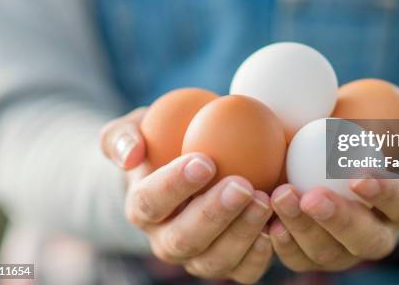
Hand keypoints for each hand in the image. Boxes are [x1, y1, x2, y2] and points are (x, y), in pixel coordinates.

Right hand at [100, 109, 273, 283]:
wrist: (192, 168)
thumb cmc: (166, 142)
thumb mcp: (137, 128)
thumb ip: (123, 136)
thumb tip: (131, 155)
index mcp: (142, 208)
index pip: (150, 202)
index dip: (174, 185)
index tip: (205, 162)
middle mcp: (166, 241)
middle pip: (183, 239)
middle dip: (213, 215)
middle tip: (242, 185)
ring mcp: (198, 257)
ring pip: (214, 260)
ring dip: (241, 233)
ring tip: (264, 201)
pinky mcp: (229, 266)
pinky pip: (243, 271)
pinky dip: (260, 255)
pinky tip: (275, 228)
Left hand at [268, 107, 398, 271]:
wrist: (324, 147)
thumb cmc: (369, 130)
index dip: (386, 195)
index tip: (357, 177)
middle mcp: (377, 234)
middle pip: (366, 240)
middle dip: (340, 221)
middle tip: (312, 197)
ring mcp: (343, 250)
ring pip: (328, 253)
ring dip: (303, 229)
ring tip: (281, 197)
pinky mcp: (310, 255)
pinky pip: (299, 258)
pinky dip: (283, 243)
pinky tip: (268, 220)